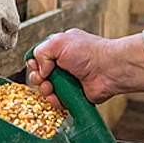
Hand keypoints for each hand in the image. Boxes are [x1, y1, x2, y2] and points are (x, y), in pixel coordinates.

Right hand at [27, 29, 143, 108]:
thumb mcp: (57, 42)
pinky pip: (57, 100)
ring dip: (44, 89)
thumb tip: (39, 69)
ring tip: (51, 87)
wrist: (109, 69)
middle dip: (37, 77)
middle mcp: (63, 63)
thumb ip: (40, 52)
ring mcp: (68, 79)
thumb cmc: (89, 52)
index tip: (36, 66)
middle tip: (43, 77)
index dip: (34, 62)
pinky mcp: (73, 94)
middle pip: (39, 73)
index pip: (38, 56)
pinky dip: (54, 100)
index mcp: (60, 47)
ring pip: (46, 88)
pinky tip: (57, 97)